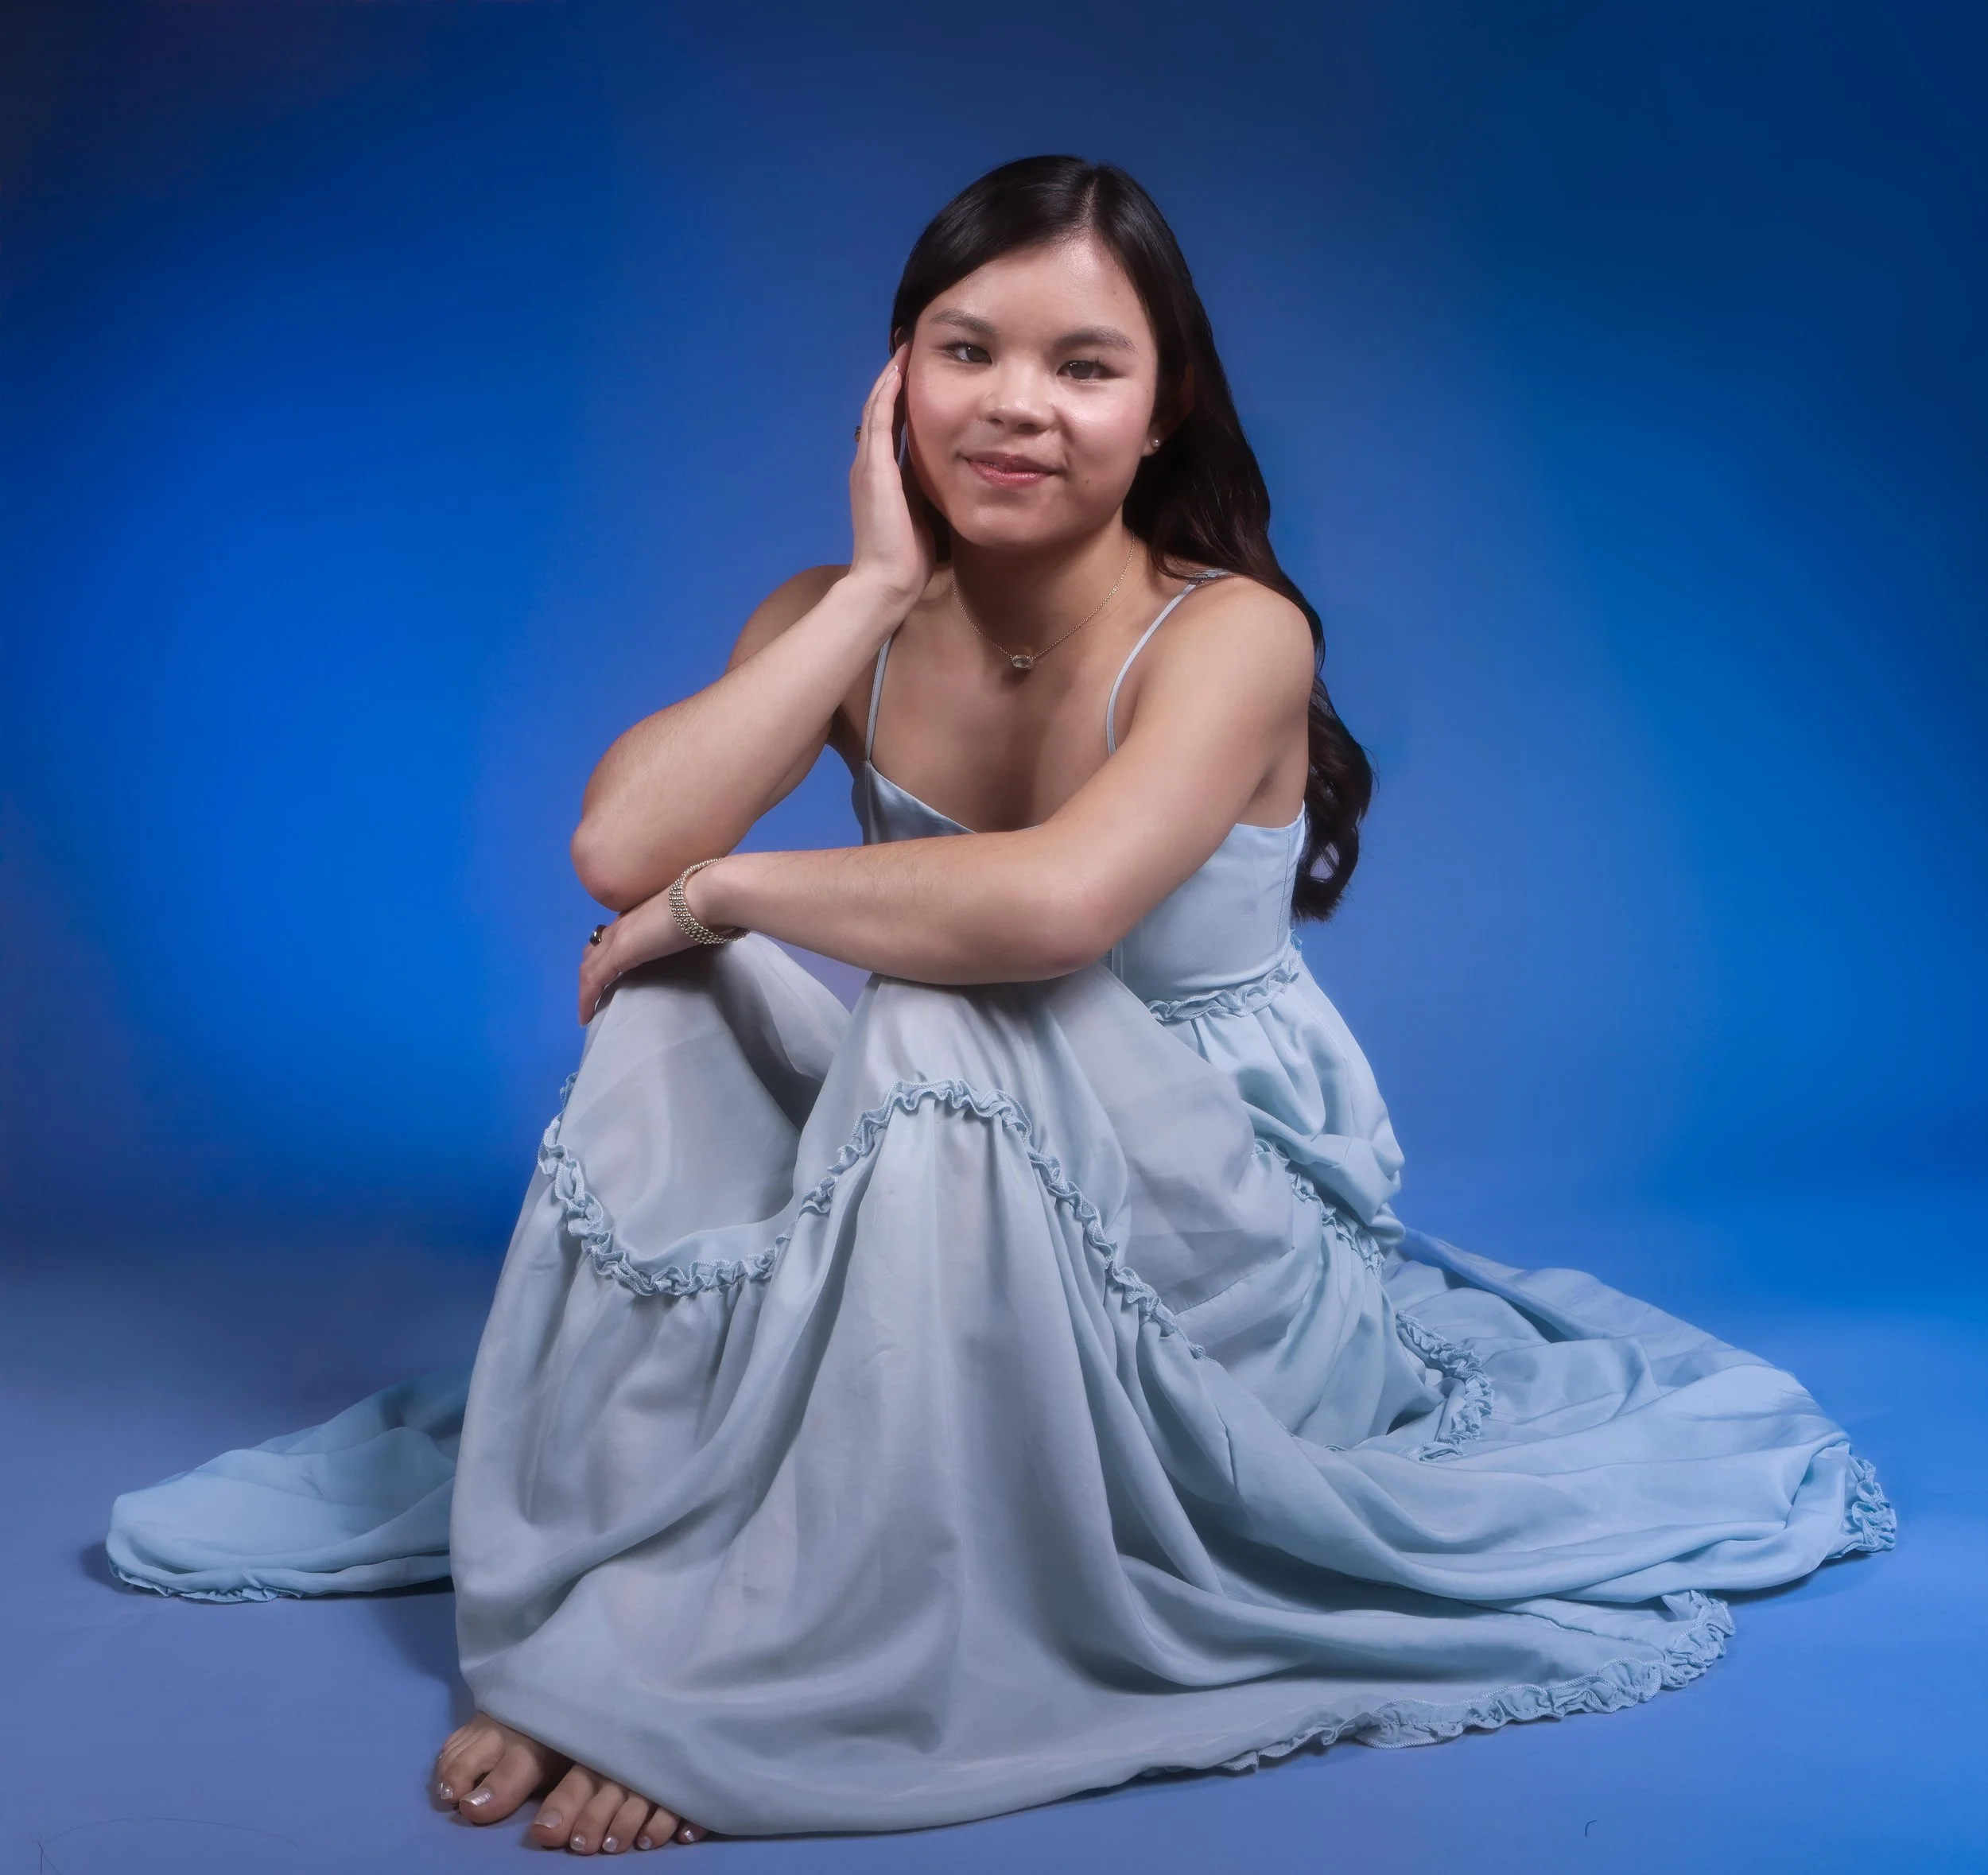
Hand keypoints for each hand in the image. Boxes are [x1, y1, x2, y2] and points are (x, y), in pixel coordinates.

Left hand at [577, 884, 696, 1023]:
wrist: (706, 898)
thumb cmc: (705, 907)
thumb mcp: (685, 924)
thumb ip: (676, 933)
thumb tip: (685, 945)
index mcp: (635, 917)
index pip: (608, 939)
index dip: (602, 958)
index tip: (607, 977)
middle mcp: (621, 925)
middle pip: (591, 953)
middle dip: (589, 976)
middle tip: (593, 998)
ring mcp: (617, 937)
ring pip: (588, 968)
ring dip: (585, 991)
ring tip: (587, 1013)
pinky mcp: (619, 952)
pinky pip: (593, 980)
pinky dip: (587, 999)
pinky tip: (587, 1017)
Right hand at [847, 343, 934, 608]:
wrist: (886, 581)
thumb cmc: (908, 559)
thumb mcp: (924, 516)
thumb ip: (931, 493)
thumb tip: (956, 478)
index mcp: (882, 478)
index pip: (892, 429)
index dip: (903, 403)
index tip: (919, 379)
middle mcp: (869, 466)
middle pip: (881, 412)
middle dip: (895, 383)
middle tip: (909, 352)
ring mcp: (868, 465)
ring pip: (878, 408)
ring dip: (891, 378)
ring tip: (904, 350)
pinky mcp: (873, 467)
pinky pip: (879, 419)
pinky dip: (888, 392)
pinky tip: (899, 370)